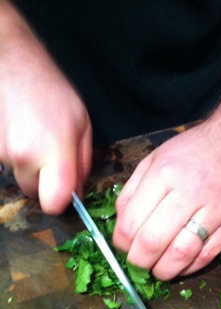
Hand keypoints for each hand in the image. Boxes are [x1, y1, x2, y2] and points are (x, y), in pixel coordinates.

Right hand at [0, 2, 91, 213]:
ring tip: (34, 137)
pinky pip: (6, 165)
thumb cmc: (50, 90)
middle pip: (35, 193)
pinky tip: (20, 133)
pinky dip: (14, 155)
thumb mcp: (82, 124)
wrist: (10, 63)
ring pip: (20, 178)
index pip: (54, 203)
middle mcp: (23, 156)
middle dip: (45, 181)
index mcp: (53, 151)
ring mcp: (2, 153)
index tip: (65, 191)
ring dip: (29, 166)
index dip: (61, 201)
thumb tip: (78, 191)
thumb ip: (83, 163)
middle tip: (50, 155)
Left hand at [113, 121, 220, 279]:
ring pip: (182, 253)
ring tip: (158, 269)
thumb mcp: (154, 159)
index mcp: (164, 174)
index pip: (132, 222)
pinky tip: (181, 264)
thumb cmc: (192, 151)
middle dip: (139, 261)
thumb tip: (121, 226)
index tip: (123, 247)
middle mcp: (190, 191)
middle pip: (154, 241)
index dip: (121, 243)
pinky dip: (190, 268)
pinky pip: (208, 256)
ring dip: (164, 270)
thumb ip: (132, 192)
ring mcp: (216, 209)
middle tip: (138, 264)